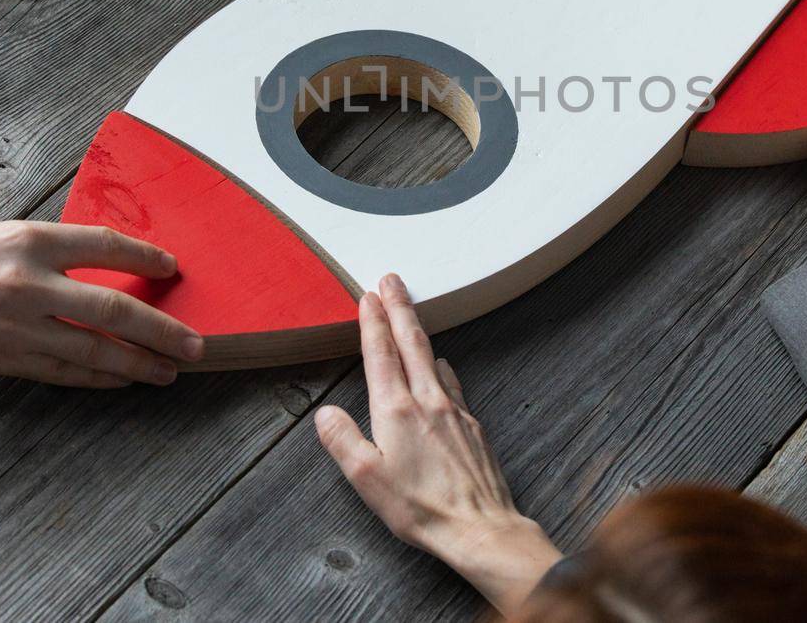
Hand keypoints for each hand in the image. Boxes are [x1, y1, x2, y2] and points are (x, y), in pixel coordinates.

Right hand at [315, 274, 561, 614]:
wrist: (481, 527)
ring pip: (432, 358)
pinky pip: (452, 383)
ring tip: (410, 314)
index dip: (372, 322)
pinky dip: (440, 366)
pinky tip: (440, 367)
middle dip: (398, 307)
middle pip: (411, 342)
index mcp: (397, 411)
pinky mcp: (472, 425)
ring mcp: (454, 410)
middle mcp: (428, 401)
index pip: (381, 354)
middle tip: (391, 279)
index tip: (367, 296)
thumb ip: (343, 442)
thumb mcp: (367, 481)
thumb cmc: (421, 509)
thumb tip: (325, 414)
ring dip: (418, 331)